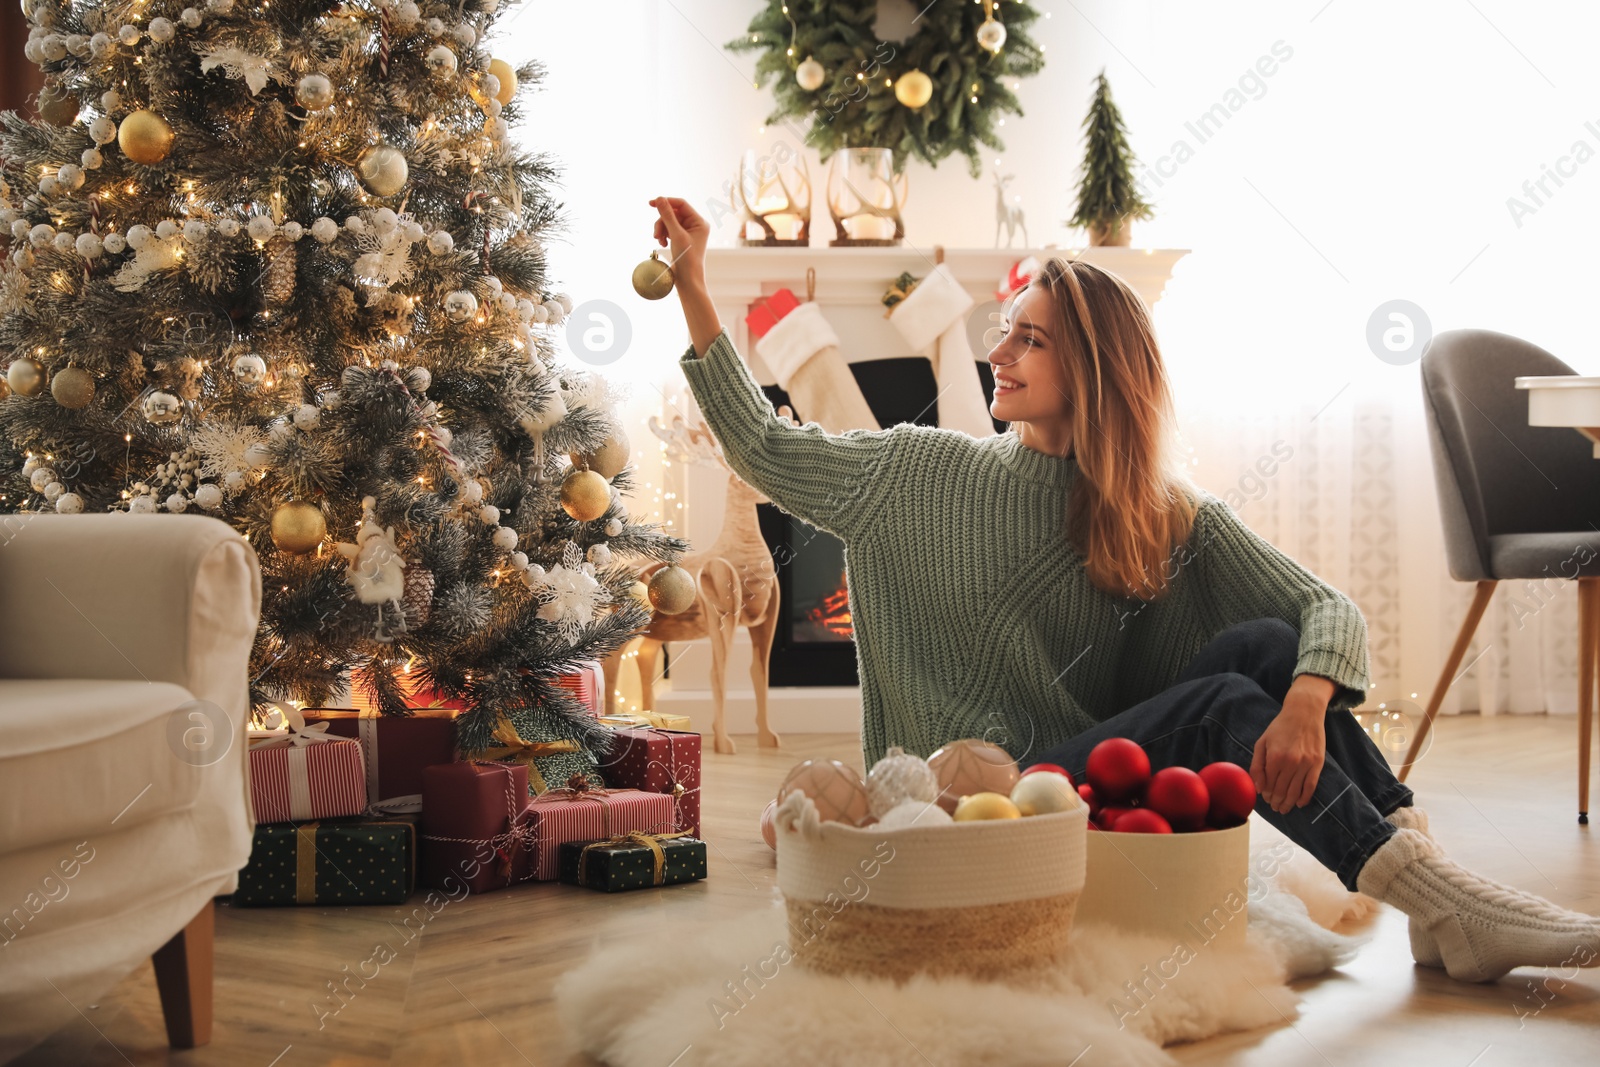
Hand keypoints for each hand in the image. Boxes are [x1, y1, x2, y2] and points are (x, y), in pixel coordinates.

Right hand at [649, 196, 709, 294]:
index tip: (651, 203)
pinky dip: (663, 235)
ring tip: (658, 240)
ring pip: (669, 222)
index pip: (681, 204)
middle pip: (673, 213)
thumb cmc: (686, 258)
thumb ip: (667, 215)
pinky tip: (662, 244)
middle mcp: (695, 225)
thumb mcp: (676, 235)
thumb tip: (659, 198)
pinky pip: (668, 230)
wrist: (687, 280)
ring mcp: (688, 232)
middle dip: (662, 222)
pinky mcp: (681, 239)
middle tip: (655, 234)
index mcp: (699, 222)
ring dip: (661, 229)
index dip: (666, 202)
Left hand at [1249, 691, 1327, 813]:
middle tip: (1275, 807)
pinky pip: (1311, 786)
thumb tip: (1258, 788)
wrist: (1304, 713)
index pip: (1269, 784)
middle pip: (1282, 790)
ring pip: (1296, 791)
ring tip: (1284, 809)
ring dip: (1289, 803)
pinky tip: (1299, 803)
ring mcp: (1306, 764)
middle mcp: (1291, 762)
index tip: (1266, 799)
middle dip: (1277, 802)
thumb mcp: (1262, 743)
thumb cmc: (1280, 728)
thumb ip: (1257, 766)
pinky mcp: (1318, 764)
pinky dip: (1305, 798)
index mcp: (1275, 757)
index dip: (1267, 795)